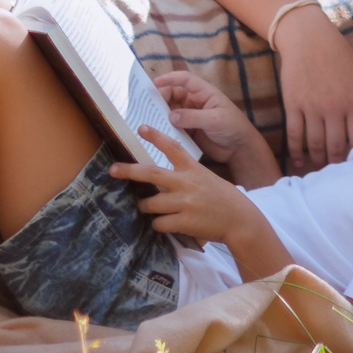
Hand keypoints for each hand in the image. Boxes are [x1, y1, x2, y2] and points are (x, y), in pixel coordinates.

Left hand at [111, 129, 259, 240]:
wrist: (240, 220)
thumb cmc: (222, 198)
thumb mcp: (206, 178)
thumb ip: (184, 176)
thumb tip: (156, 180)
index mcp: (193, 169)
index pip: (173, 148)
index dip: (156, 137)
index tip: (141, 128)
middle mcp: (187, 183)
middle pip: (151, 174)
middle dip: (128, 171)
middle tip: (112, 169)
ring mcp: (185, 203)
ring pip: (150, 204)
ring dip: (146, 207)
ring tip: (149, 207)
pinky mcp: (184, 222)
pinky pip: (159, 223)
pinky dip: (160, 224)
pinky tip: (170, 223)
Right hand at [152, 69, 280, 186]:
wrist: (240, 149)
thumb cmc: (233, 128)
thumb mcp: (215, 120)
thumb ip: (193, 117)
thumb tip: (171, 116)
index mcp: (204, 92)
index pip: (184, 79)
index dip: (169, 78)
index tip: (154, 83)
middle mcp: (194, 101)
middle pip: (172, 94)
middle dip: (159, 98)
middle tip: (145, 107)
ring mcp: (189, 116)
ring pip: (169, 110)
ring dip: (159, 113)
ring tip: (145, 119)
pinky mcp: (186, 130)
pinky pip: (171, 126)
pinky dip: (162, 127)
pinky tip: (153, 132)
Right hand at [273, 6, 352, 172]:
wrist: (307, 36)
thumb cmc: (338, 53)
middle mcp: (333, 108)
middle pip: (336, 146)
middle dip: (337, 162)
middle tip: (338, 173)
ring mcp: (311, 107)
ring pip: (315, 144)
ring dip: (318, 160)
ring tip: (320, 169)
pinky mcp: (293, 104)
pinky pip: (294, 134)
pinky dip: (295, 151)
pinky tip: (299, 161)